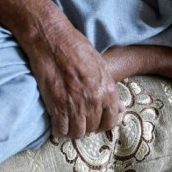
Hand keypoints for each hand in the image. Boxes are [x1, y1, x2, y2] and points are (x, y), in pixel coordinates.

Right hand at [0, 0, 122, 137]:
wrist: (52, 40)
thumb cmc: (76, 47)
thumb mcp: (100, 65)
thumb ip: (108, 89)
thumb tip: (119, 107)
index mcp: (107, 89)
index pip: (111, 120)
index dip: (103, 124)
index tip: (96, 122)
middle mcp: (93, 100)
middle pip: (93, 127)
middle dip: (87, 126)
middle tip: (79, 119)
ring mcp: (75, 104)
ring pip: (77, 132)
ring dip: (73, 129)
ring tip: (68, 122)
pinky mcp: (56, 105)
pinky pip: (60, 129)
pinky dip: (58, 129)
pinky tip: (57, 122)